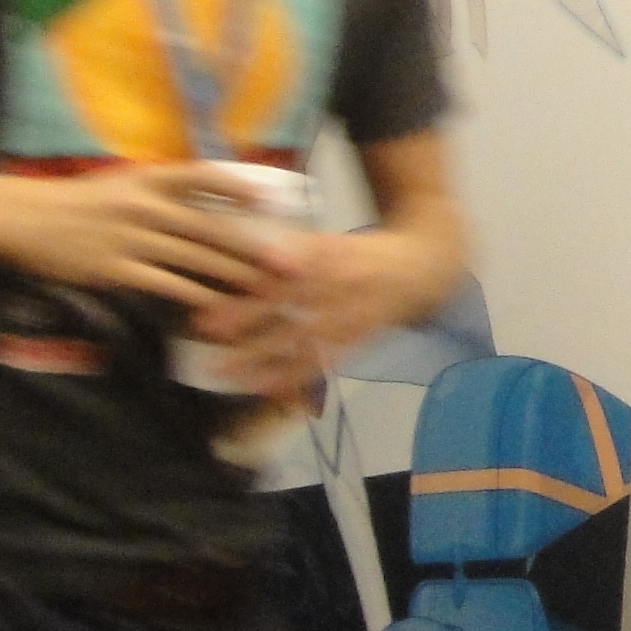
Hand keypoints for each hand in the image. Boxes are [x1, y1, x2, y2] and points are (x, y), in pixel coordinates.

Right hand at [0, 162, 274, 309]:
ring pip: (196, 259)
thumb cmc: (77, 202)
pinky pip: (167, 285)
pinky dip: (196, 298)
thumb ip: (162, 191)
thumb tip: (207, 202)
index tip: (268, 204)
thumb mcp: (120, 184)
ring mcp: (132, 238)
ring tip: (266, 291)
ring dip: (234, 277)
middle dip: (253, 249)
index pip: (202, 177)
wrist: (23, 219)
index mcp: (147, 179)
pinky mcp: (117, 270)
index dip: (238, 189)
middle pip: (211, 228)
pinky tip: (218, 309)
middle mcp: (144, 205)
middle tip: (289, 265)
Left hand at [185, 225, 440, 401]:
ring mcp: (351, 316)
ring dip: (265, 360)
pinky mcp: (359, 339)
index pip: (282, 275)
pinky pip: (325, 361)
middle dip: (247, 323)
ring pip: (304, 341)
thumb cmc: (363, 254)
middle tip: (208, 335)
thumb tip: (240, 246)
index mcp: (329, 257)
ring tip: (228, 374)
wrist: (423, 268)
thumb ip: (291, 247)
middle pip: (289, 308)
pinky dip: (296, 377)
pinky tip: (268, 389)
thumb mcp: (331, 240)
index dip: (248, 289)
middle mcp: (340, 287)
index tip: (213, 303)